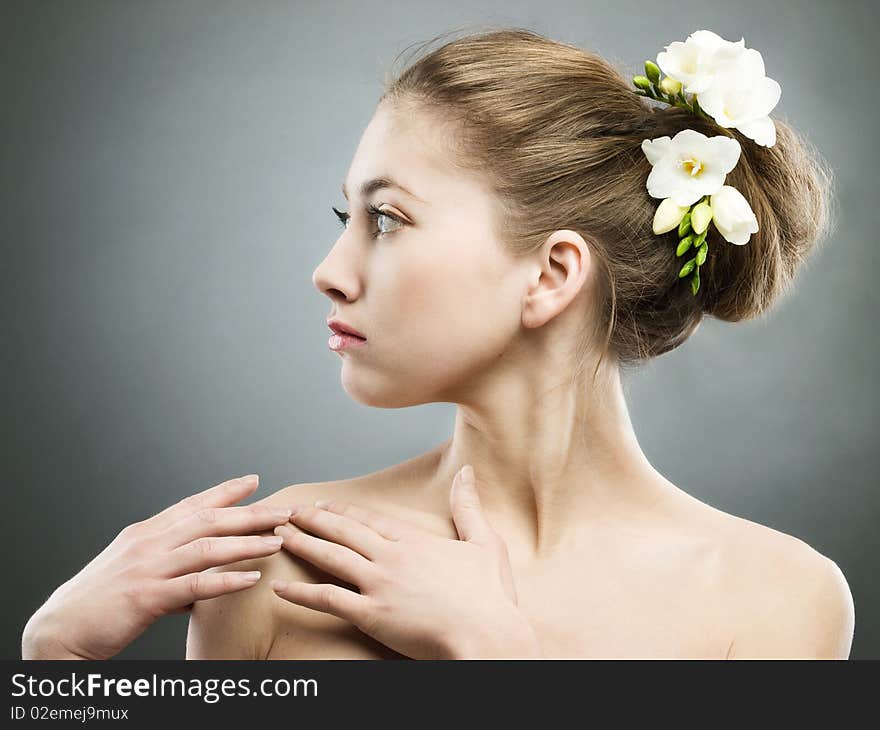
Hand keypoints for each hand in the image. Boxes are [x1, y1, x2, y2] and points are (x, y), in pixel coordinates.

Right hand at [21, 474, 293, 659]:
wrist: (60, 630)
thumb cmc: (99, 603)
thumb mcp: (137, 573)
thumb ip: (170, 568)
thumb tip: (200, 581)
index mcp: (146, 532)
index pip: (193, 504)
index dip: (225, 491)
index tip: (254, 480)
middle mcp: (149, 542)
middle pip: (208, 519)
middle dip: (250, 513)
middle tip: (283, 509)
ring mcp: (149, 568)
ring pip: (207, 547)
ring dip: (247, 542)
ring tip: (278, 539)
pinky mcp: (147, 597)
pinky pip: (195, 585)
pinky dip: (226, 580)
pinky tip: (251, 578)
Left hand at [270, 465, 542, 658]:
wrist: (487, 635)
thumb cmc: (490, 595)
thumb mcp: (485, 542)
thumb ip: (468, 506)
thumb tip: (468, 472)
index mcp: (414, 540)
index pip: (370, 519)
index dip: (343, 511)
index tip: (323, 505)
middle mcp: (391, 556)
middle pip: (343, 531)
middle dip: (313, 519)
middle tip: (288, 512)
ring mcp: (378, 584)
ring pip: (330, 557)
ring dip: (301, 544)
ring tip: (277, 535)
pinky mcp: (370, 615)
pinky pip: (327, 599)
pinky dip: (301, 592)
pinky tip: (280, 586)